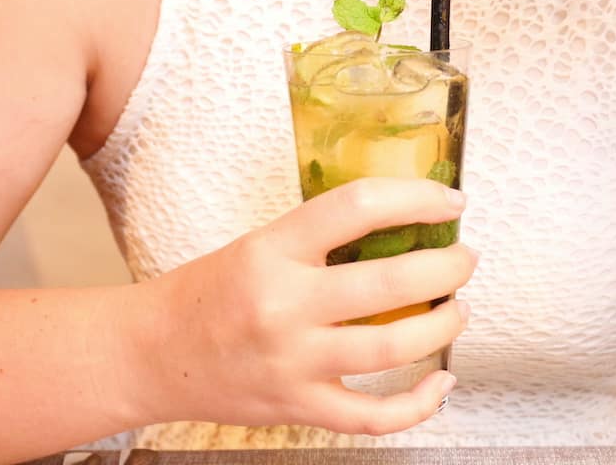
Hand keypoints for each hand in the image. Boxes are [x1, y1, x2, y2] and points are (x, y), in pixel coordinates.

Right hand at [129, 178, 475, 434]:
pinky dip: (420, 403)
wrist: (151, 354)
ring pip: (392, 347)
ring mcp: (292, 362)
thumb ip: (321, 238)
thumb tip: (403, 224)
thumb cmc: (208, 293)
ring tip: (458, 308)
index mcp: (272, 250)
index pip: (357, 206)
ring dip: (443, 326)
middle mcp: (283, 305)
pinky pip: (374, 416)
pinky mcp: (298, 406)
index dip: (416, 199)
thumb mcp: (259, 244)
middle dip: (448, 268)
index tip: (449, 202)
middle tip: (465, 259)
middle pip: (390, 284)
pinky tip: (440, 382)